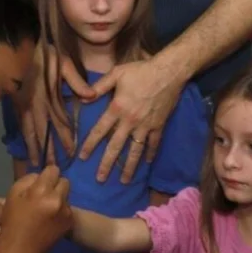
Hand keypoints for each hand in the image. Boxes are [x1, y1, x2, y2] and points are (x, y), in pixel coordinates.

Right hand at [0, 166, 71, 252]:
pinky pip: (68, 209)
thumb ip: (28, 180)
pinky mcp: (70, 222)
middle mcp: (57, 199)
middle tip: (44, 196)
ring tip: (46, 210)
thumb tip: (41, 176)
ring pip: (66, 195)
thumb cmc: (13, 221)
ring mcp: (66, 211)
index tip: (42, 182)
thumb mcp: (13, 194)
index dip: (47, 175)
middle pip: (64, 181)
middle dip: (55, 185)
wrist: (21, 249)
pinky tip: (50, 220)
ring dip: (59, 198)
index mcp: (42, 191)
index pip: (54, 170)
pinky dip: (61, 211)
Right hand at [16, 44, 92, 165]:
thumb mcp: (64, 63)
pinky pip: (20, 125)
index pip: (59, 122)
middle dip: (49, 150)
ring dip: (34, 148)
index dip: (65, 138)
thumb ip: (76, 81)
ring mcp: (24, 105)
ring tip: (36, 163)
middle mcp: (36, 105)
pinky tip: (27, 147)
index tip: (71, 152)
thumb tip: (91, 95)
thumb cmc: (44, 54)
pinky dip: (24, 138)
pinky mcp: (16, 104)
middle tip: (54, 168)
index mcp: (49, 96)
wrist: (17, 46)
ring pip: (29, 132)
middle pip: (43, 132)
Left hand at [79, 58, 184, 182]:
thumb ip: (99, 86)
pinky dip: (150, 154)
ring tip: (124, 181)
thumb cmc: (141, 71)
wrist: (169, 72)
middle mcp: (130, 121)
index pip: (99, 131)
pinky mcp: (158, 126)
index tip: (82, 157)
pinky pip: (153, 144)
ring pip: (135, 151)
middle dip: (107, 164)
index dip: (90, 145)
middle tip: (100, 179)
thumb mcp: (117, 73)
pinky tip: (147, 163)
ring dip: (129, 167)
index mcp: (117, 109)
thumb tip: (83, 98)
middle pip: (115, 147)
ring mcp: (145, 126)